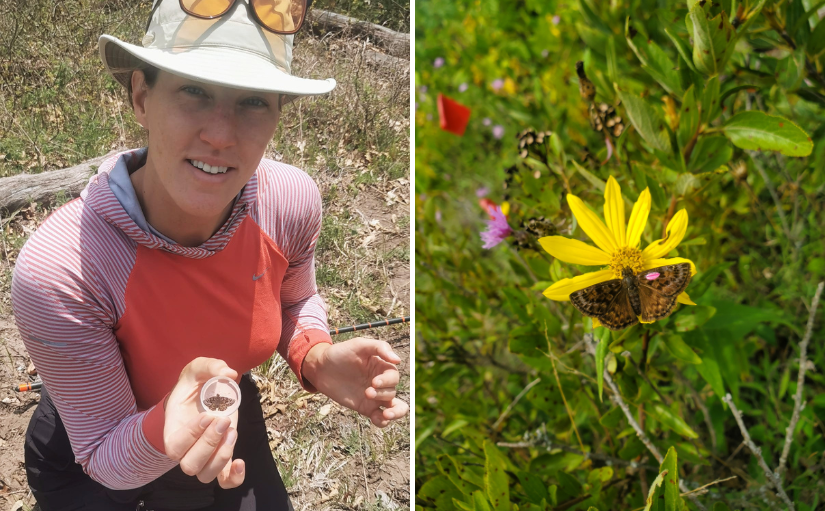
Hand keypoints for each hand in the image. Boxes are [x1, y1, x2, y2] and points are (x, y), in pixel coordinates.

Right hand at [162, 357, 244, 487]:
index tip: (207, 415)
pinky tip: (241, 462)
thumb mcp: (200, 368)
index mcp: (174, 429)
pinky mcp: (221, 457)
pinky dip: (233, 478)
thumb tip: (229, 373)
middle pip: (189, 465)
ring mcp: (204, 455)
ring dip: (221, 457)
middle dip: (208, 444)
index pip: (175, 446)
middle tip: (223, 420)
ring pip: (205, 475)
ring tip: (231, 431)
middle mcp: (186, 448)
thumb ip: (211, 366)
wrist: (203, 393)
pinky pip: (224, 480)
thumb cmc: (196, 382)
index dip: (191, 435)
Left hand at [302, 338, 408, 426]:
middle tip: (368, 392)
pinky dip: (383, 422)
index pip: (393, 376)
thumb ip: (380, 347)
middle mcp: (381, 382)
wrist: (321, 368)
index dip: (387, 381)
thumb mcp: (359, 345)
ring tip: (385, 415)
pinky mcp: (365, 408)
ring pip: (393, 407)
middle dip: (383, 394)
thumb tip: (398, 360)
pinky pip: (380, 418)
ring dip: (393, 412)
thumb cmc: (341, 353)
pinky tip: (377, 419)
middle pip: (392, 391)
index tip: (374, 382)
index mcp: (382, 367)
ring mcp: (374, 396)